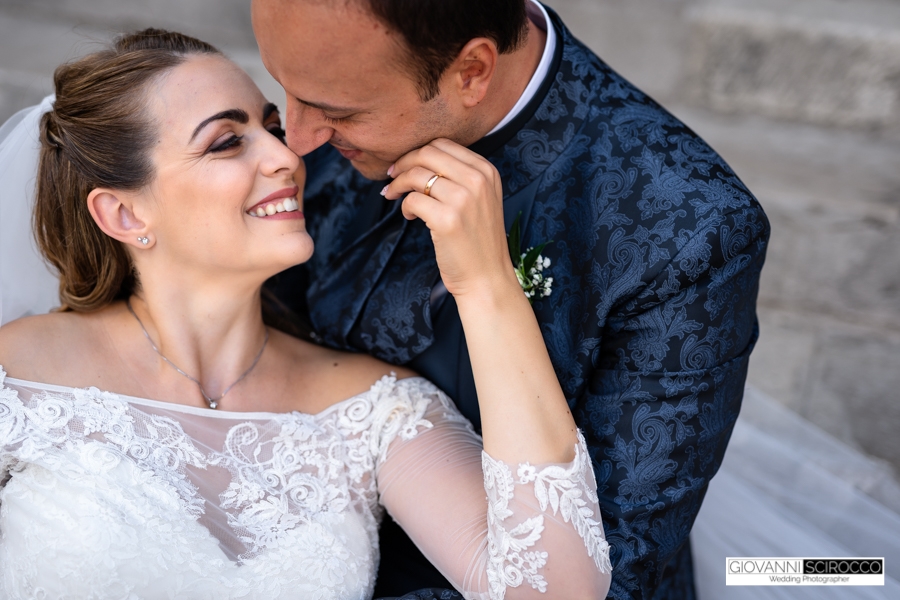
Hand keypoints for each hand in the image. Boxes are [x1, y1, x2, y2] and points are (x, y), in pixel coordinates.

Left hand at [382, 138, 517, 299]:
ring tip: (393, 196)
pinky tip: (410, 217)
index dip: (418, 152)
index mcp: (486, 171)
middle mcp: (477, 180)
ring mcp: (463, 199)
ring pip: (416, 175)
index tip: (405, 164)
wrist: (487, 277)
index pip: (444, 144)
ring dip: (398, 184)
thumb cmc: (478, 241)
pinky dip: (404, 206)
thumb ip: (460, 177)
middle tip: (391, 176)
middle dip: (403, 162)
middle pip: (428, 153)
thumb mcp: (481, 199)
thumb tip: (419, 160)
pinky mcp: (447, 219)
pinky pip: (413, 200)